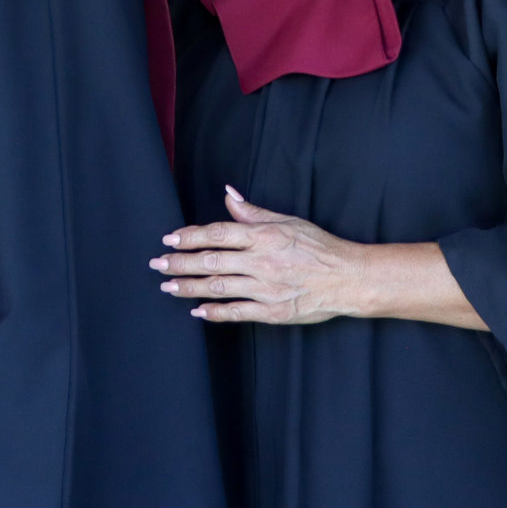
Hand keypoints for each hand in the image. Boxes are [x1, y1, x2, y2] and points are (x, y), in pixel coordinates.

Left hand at [154, 186, 370, 325]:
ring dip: (189, 287)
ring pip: (218, 287)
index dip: (190, 237)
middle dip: (180, 263)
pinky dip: (215, 312)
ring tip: (168, 286)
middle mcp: (261, 262)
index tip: (170, 239)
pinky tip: (197, 311)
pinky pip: (237, 312)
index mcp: (264, 237)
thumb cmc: (320, 247)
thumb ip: (254, 213)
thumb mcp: (288, 221)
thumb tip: (229, 195)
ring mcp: (266, 288)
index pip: (218, 234)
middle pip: (211, 262)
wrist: (348, 278)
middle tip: (157, 264)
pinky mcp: (273, 311)